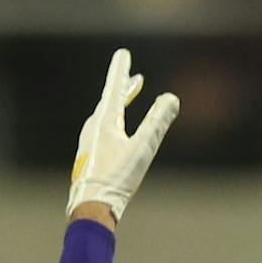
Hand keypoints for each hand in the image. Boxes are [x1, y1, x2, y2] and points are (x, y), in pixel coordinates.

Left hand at [66, 48, 179, 223]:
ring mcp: (89, 144)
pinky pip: (102, 132)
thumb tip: (171, 98)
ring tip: (127, 99)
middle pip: (110, 102)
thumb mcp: (142, 149)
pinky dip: (113, 124)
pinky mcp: (89, 159)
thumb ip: (157, 123)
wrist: (91, 208)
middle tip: (134, 77)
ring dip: (118, 105)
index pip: (114, 89)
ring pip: (106, 117)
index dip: (120, 71)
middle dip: (123, 88)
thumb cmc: (116, 179)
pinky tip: (116, 135)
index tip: (122, 54)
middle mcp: (93, 129)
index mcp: (104, 122)